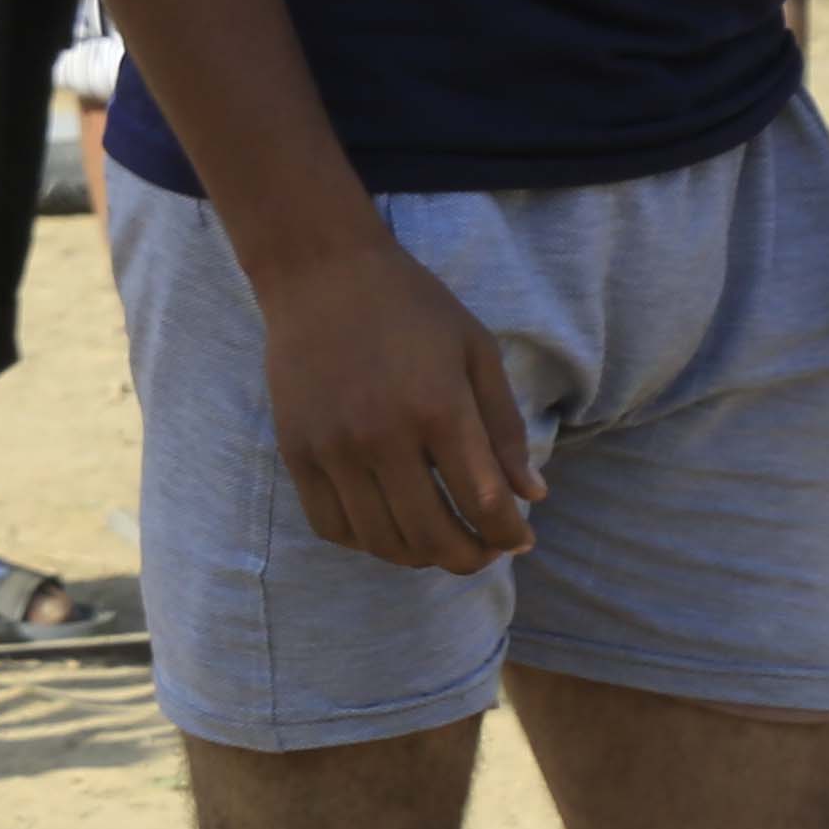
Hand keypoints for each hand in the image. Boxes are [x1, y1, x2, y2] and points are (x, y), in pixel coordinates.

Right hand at [251, 230, 543, 573]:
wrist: (320, 270)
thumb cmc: (410, 305)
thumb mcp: (476, 352)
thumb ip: (505, 428)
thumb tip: (532, 496)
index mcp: (439, 409)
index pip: (484, 506)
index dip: (510, 535)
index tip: (520, 538)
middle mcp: (382, 437)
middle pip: (433, 538)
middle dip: (470, 558)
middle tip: (484, 550)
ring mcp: (333, 448)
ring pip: (382, 542)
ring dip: (420, 556)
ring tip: (438, 540)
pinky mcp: (296, 450)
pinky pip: (332, 525)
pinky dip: (366, 541)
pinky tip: (387, 524)